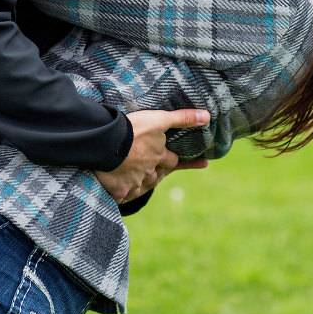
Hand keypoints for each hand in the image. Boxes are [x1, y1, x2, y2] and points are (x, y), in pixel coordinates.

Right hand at [94, 107, 209, 202]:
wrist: (105, 143)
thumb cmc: (134, 130)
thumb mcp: (160, 119)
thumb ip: (182, 119)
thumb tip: (207, 117)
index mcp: (160, 157)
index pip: (172, 161)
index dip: (171, 158)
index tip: (172, 157)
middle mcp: (149, 173)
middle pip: (157, 175)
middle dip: (157, 172)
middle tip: (154, 169)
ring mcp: (134, 184)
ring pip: (142, 186)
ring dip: (141, 183)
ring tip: (138, 180)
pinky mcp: (119, 192)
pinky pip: (123, 197)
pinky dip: (124, 195)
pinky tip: (121, 194)